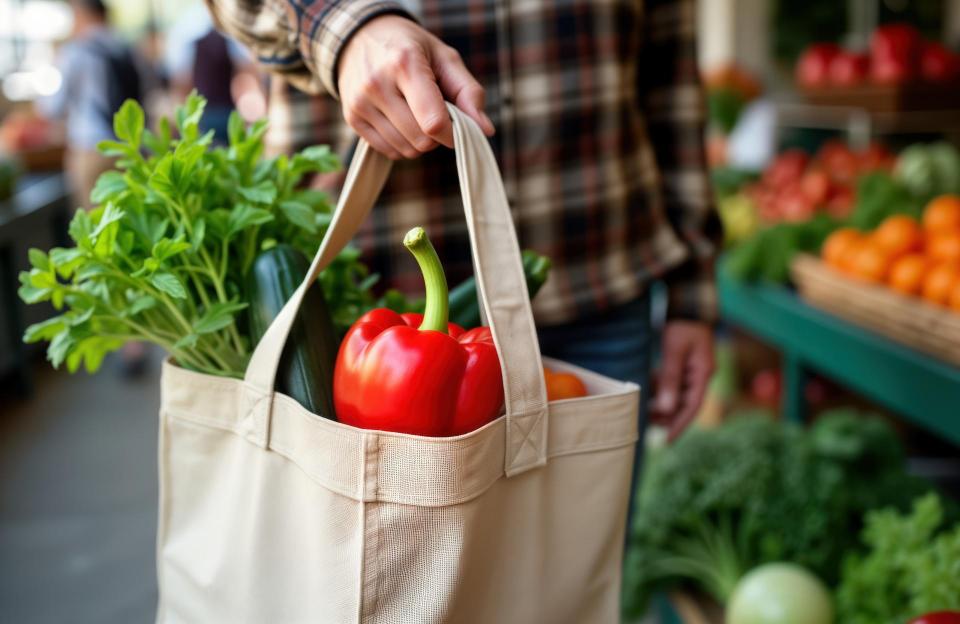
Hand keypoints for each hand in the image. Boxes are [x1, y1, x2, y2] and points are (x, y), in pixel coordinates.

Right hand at [337, 15, 493, 159]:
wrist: (361, 36)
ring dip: (420, 141)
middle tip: (435, 113)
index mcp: (404, 64)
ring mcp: (360, 103)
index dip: (453, 133)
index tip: (459, 126)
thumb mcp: (445, 57)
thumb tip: (485, 130)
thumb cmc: (411, 47)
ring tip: (416, 114)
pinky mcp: (352, 118)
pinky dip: (402, 144)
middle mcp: (377, 84)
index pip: (433, 122)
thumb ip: (469, 92)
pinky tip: (402, 122)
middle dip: (437, 135)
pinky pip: (388, 151)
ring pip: (406, 150)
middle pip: (421, 140)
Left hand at [651, 321, 714, 441]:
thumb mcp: (674, 351)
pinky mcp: (683, 366)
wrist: (686, 306)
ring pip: (677, 395)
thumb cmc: (682, 325)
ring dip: (662, 404)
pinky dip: (661, 391)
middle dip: (667, 417)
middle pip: (684, 404)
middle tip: (648, 425)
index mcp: (703, 373)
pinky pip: (672, 384)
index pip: (692, 407)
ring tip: (644, 411)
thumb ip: (670, 379)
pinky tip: (647, 393)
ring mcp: (692, 371)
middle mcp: (700, 375)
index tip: (666, 440)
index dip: (679, 425)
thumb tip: (666, 409)